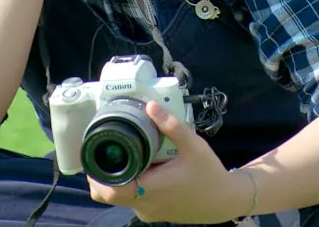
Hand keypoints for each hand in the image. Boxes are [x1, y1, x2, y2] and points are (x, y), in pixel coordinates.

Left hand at [87, 102, 253, 224]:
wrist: (225, 201)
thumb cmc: (209, 174)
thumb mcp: (193, 145)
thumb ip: (171, 125)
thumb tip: (150, 106)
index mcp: (150, 190)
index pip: (110, 191)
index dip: (96, 176)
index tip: (92, 156)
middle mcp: (145, 205)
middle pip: (110, 195)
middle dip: (102, 175)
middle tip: (104, 151)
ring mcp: (149, 212)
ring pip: (122, 197)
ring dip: (118, 179)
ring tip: (125, 155)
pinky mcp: (155, 213)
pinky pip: (134, 200)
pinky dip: (132, 184)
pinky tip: (143, 167)